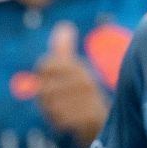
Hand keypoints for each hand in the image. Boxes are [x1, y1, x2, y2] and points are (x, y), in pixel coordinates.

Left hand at [34, 22, 109, 143]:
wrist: (105, 120)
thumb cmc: (84, 92)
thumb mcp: (76, 68)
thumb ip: (65, 49)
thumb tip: (64, 26)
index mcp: (79, 67)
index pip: (48, 64)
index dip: (41, 72)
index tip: (45, 78)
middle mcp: (85, 81)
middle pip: (44, 88)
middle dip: (43, 96)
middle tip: (51, 99)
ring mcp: (88, 100)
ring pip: (50, 105)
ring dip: (51, 110)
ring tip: (61, 109)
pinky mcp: (89, 118)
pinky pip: (59, 120)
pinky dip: (59, 122)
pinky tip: (68, 120)